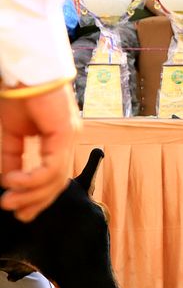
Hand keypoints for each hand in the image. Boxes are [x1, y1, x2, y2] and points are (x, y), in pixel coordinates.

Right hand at [0, 84, 80, 221]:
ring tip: (8, 200)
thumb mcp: (11, 134)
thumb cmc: (18, 96)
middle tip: (16, 214)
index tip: (19, 212)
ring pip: (55, 178)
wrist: (22, 73)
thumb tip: (8, 181)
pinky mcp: (65, 133)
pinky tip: (13, 182)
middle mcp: (66, 140)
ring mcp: (68, 137)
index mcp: (57, 140)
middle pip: (58, 182)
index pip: (53, 176)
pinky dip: (32, 179)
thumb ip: (12, 157)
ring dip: (30, 193)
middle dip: (36, 202)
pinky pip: (52, 166)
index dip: (37, 197)